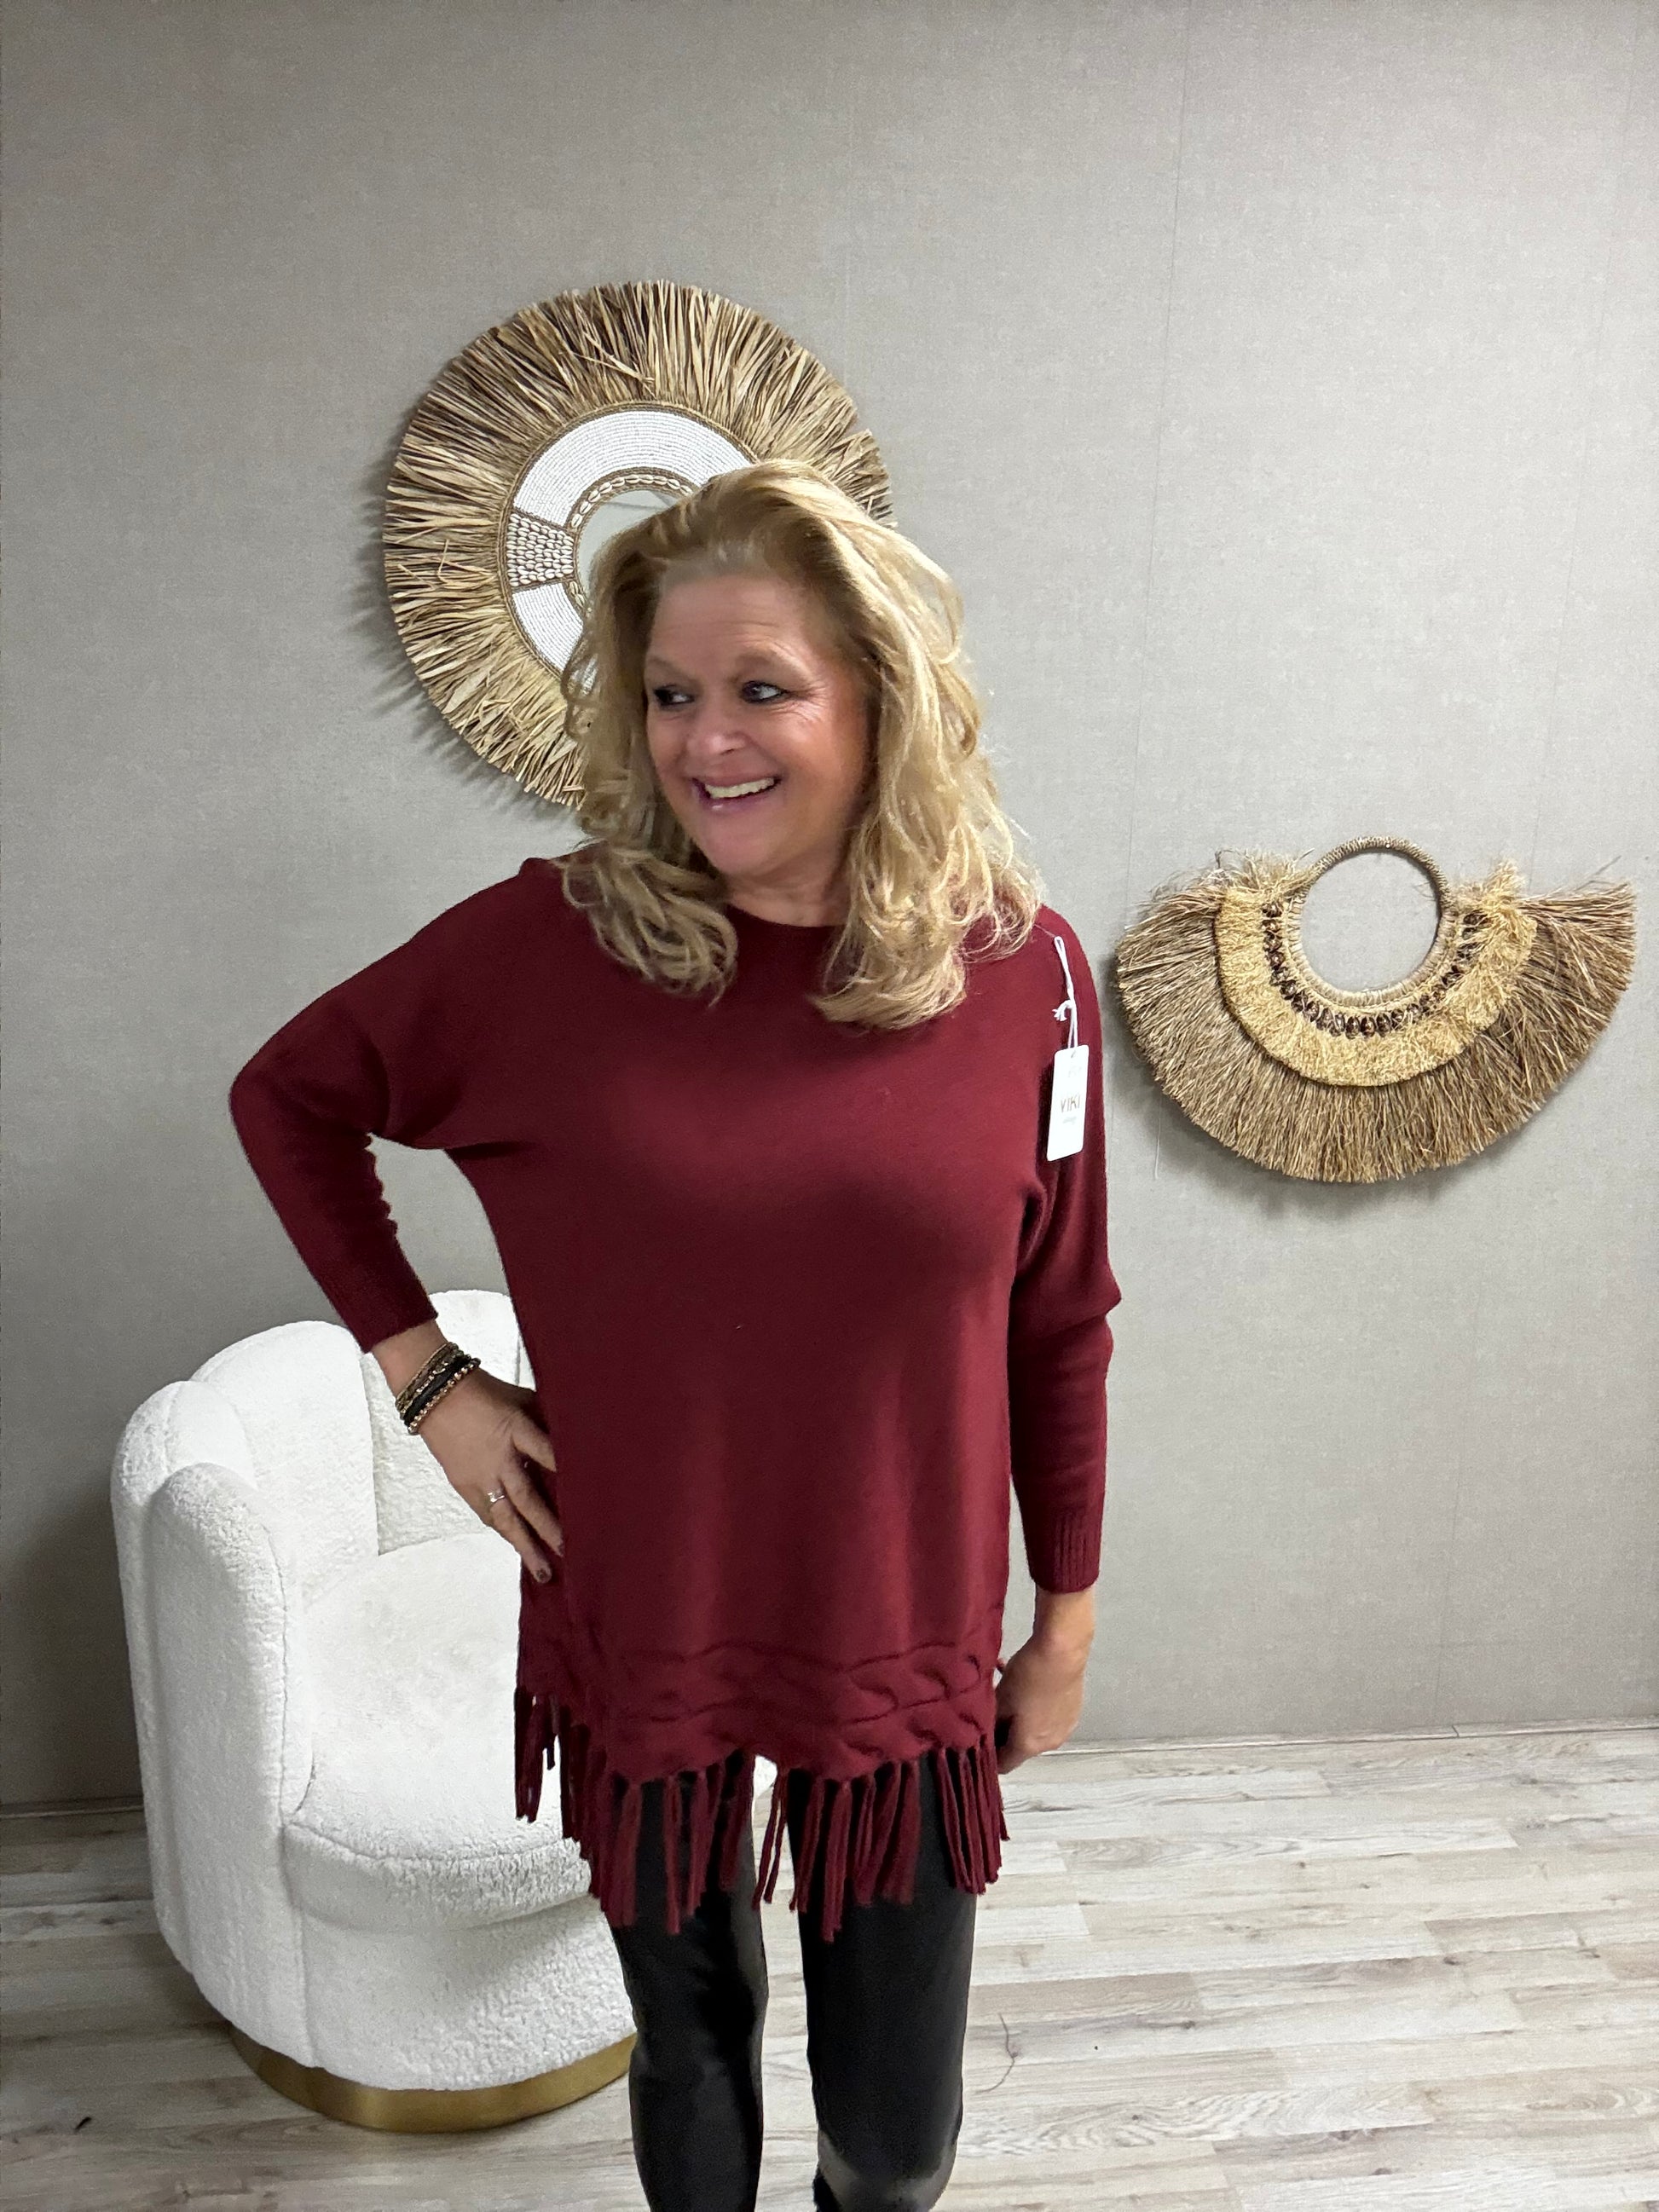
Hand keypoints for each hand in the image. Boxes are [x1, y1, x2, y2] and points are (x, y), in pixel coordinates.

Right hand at [416, 1368, 564, 1582]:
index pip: (544, 1451)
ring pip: (503, 1517)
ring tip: (543, 1569)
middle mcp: (497, 1458)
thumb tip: (576, 1439)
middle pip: (525, 1498)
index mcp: (514, 1429)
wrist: (434, 1396)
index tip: (586, 1493)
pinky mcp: (464, 1486)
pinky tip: (520, 1548)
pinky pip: (487, 1515)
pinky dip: (505, 1532)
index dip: (564, 1471)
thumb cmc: (485, 1392)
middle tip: (567, 1551)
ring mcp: (479, 1476)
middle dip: (547, 1527)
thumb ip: (545, 1421)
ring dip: (524, 1544)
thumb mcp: (521, 1399)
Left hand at [993, 1632, 1089, 1774]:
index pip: (1004, 1765)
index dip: (987, 1754)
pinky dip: (1035, 1706)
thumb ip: (990, 1722)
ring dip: (1019, 1716)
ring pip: (1034, 1728)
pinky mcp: (1073, 1710)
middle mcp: (1049, 1743)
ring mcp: (1064, 1727)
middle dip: (1003, 1730)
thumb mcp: (999, 1698)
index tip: (977, 1738)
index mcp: (1029, 1746)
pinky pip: (1048, 1715)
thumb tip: (985, 1733)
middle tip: (991, 1707)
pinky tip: (1025, 1681)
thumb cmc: (1028, 1675)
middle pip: (1019, 1746)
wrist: (1062, 1650)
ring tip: (1007, 1688)